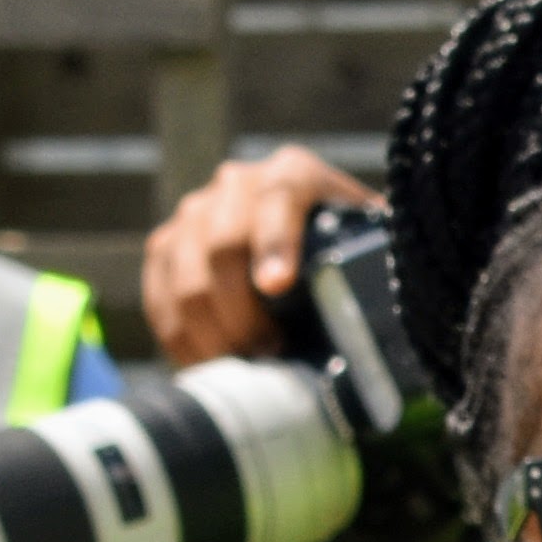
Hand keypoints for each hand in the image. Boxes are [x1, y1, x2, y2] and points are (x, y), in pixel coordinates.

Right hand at [136, 145, 377, 365]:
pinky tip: (211, 368)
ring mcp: (194, 214)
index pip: (278, 198)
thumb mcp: (375, 252)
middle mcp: (237, 184)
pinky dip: (183, 342)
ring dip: (214, 335)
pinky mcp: (165, 249)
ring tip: (248, 368)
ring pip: (185, 280)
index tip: (277, 287)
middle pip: (221, 247)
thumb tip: (382, 318)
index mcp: (294, 173)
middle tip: (271, 355)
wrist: (314, 244)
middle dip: (243, 314)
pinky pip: (159, 300)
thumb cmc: (356, 258)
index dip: (275, 242)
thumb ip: (376, 268)